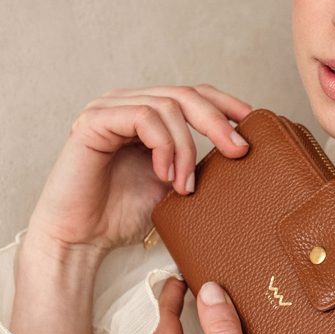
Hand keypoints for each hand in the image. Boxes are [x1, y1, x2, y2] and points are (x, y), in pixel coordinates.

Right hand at [24, 84, 252, 255]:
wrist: (81, 239)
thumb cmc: (122, 215)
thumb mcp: (173, 185)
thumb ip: (196, 164)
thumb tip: (239, 153)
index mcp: (147, 115)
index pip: (192, 94)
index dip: (225, 103)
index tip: (253, 121)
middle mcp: (128, 104)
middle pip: (185, 94)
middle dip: (218, 122)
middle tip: (238, 151)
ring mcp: (109, 108)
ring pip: (168, 106)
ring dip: (187, 148)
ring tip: (186, 185)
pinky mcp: (94, 121)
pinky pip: (143, 117)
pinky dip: (164, 146)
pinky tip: (165, 175)